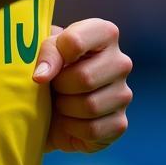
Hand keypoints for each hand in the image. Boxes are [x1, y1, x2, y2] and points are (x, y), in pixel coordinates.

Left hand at [34, 19, 133, 152]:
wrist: (54, 106)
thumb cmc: (52, 70)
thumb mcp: (46, 52)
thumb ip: (47, 54)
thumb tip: (42, 76)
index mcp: (105, 34)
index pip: (76, 41)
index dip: (54, 57)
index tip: (48, 66)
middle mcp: (121, 62)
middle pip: (84, 78)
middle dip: (61, 87)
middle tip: (56, 87)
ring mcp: (124, 94)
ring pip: (90, 106)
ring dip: (66, 109)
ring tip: (62, 103)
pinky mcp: (120, 123)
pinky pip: (93, 130)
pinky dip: (73, 129)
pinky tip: (71, 121)